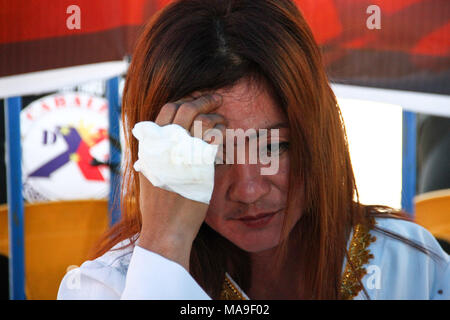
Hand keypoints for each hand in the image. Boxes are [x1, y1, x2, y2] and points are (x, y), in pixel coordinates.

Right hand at [137, 92, 224, 270]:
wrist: (165, 228)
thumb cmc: (159, 205)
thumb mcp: (149, 173)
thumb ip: (156, 153)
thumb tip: (164, 139)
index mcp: (151, 145)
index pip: (167, 110)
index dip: (183, 101)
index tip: (195, 100)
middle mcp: (165, 144)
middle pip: (186, 108)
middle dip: (204, 99)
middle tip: (217, 98)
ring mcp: (182, 152)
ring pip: (203, 120)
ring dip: (217, 116)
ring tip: (223, 120)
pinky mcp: (199, 164)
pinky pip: (214, 138)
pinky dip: (222, 133)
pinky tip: (225, 136)